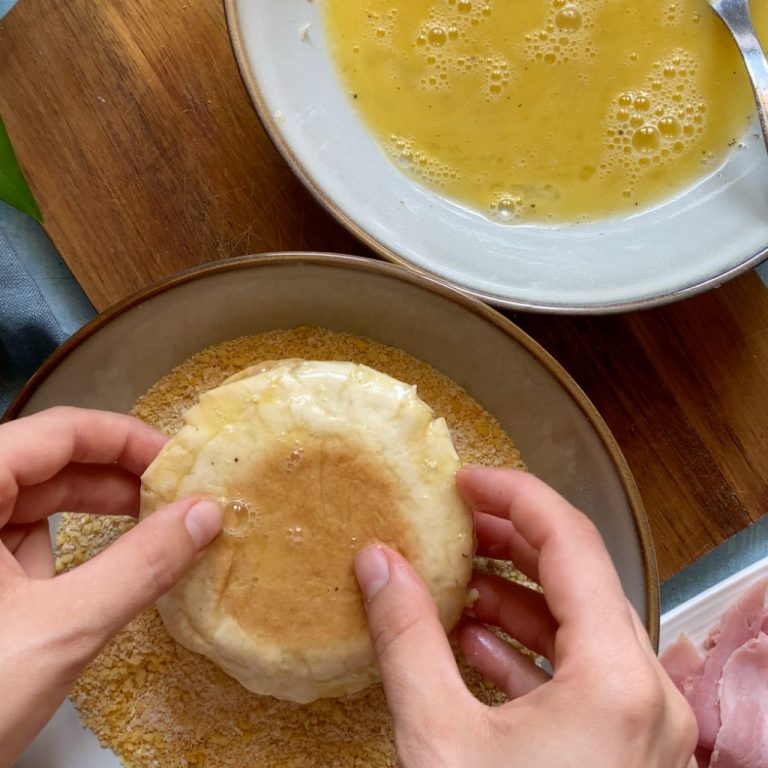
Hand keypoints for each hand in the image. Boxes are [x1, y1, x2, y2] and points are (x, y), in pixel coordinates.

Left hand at [0, 407, 221, 767]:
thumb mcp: (63, 629)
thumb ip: (139, 567)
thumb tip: (204, 516)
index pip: (58, 432)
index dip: (124, 439)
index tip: (177, 463)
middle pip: (46, 463)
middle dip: (115, 478)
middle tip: (174, 497)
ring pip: (32, 502)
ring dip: (93, 511)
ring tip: (150, 526)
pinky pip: (16, 541)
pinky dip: (65, 547)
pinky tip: (99, 570)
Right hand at [354, 467, 696, 767]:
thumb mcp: (439, 741)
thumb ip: (405, 639)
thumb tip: (376, 563)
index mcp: (615, 676)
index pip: (568, 539)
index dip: (511, 494)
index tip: (462, 480)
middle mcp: (647, 691)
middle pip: (577, 574)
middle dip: (508, 540)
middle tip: (453, 518)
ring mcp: (644, 722)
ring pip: (578, 623)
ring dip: (513, 594)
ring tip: (451, 580)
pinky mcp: (625, 747)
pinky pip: (578, 671)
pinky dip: (525, 645)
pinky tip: (472, 640)